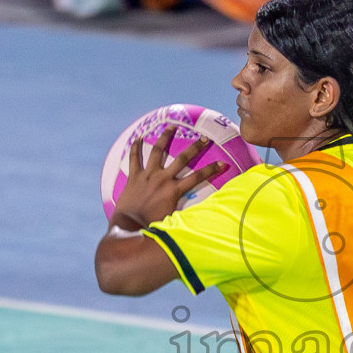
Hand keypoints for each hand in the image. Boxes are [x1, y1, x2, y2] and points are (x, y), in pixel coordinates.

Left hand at [108, 127, 225, 230]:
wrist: (129, 227)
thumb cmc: (151, 226)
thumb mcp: (173, 219)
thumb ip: (184, 211)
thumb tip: (200, 214)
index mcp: (174, 190)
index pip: (198, 177)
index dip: (212, 170)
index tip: (223, 163)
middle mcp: (162, 178)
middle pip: (182, 158)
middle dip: (195, 147)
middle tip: (204, 138)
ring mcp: (147, 175)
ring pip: (157, 151)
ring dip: (166, 137)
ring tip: (172, 126)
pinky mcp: (134, 176)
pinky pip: (134, 158)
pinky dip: (136, 147)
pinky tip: (138, 137)